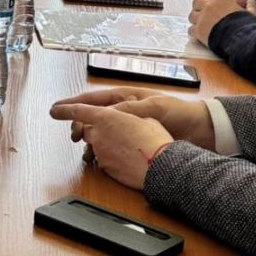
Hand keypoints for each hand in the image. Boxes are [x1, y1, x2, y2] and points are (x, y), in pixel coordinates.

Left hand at [48, 100, 176, 189]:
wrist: (161, 168)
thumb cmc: (155, 141)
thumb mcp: (146, 118)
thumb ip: (130, 114)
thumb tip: (129, 111)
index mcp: (107, 118)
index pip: (78, 111)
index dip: (64, 110)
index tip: (54, 110)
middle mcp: (99, 135)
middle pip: (87, 130)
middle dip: (94, 129)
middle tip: (112, 131)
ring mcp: (101, 153)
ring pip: (96, 146)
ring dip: (105, 144)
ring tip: (126, 145)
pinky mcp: (106, 169)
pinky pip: (104, 159)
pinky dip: (111, 157)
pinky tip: (127, 157)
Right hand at [52, 88, 215, 149]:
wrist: (200, 130)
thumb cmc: (179, 113)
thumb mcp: (155, 107)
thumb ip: (132, 108)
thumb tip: (110, 111)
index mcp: (126, 97)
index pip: (93, 100)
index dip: (73, 105)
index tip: (56, 110)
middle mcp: (124, 110)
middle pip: (93, 116)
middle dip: (78, 125)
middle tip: (71, 137)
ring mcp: (128, 125)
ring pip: (100, 131)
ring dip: (90, 140)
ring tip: (82, 150)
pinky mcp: (135, 139)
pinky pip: (112, 144)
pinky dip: (103, 150)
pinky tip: (99, 158)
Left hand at [188, 0, 253, 46]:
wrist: (239, 39)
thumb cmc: (246, 25)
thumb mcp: (251, 13)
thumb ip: (250, 5)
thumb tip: (251, 1)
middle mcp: (209, 6)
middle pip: (197, 1)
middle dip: (200, 6)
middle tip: (204, 12)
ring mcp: (202, 18)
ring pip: (192, 15)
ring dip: (196, 19)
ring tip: (202, 24)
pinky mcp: (198, 31)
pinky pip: (191, 29)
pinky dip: (194, 32)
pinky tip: (200, 35)